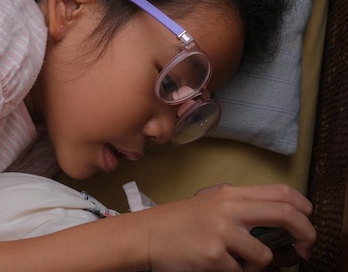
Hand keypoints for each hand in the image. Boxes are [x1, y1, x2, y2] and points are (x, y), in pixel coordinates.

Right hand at [138, 183, 314, 271]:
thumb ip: (238, 204)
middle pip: (287, 215)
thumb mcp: (209, 202)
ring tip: (239, 263)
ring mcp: (221, 233)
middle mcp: (229, 209)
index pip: (282, 192)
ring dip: (258, 266)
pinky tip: (216, 265)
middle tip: (304, 249)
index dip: (304, 207)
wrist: (147, 236)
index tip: (308, 221)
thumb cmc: (178, 221)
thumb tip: (274, 215)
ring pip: (265, 256)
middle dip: (306, 235)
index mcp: (230, 194)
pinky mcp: (214, 257)